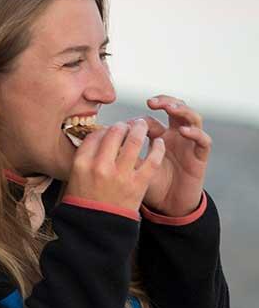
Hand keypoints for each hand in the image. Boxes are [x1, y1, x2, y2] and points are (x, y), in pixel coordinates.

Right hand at [67, 120, 165, 212]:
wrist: (96, 229)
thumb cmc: (85, 205)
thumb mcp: (75, 178)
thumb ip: (86, 158)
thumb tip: (99, 138)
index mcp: (82, 164)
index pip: (95, 135)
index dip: (105, 129)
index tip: (110, 130)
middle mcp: (100, 166)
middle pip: (114, 133)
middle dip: (123, 126)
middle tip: (128, 125)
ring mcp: (120, 175)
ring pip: (134, 141)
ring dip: (140, 129)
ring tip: (143, 126)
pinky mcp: (138, 184)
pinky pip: (152, 159)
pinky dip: (158, 148)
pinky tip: (159, 143)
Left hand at [137, 95, 211, 216]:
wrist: (169, 206)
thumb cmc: (151, 186)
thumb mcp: (135, 169)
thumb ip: (125, 154)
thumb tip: (104, 141)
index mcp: (159, 137)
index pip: (152, 119)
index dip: (141, 119)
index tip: (127, 124)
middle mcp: (176, 136)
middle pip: (176, 109)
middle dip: (165, 101)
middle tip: (151, 102)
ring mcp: (189, 144)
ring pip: (193, 117)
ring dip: (182, 110)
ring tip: (170, 108)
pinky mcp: (200, 156)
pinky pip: (203, 140)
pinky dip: (195, 133)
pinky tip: (183, 131)